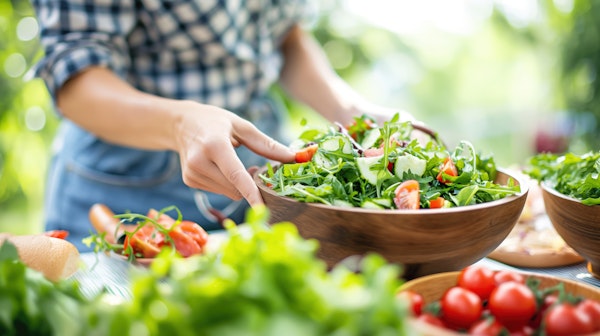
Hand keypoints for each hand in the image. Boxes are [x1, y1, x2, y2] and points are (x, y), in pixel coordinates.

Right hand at [173, 101, 295, 205]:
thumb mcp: (242, 126)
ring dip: (238, 185)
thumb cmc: (216, 122)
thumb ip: (268, 145)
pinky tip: (220, 168)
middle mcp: (199, 162)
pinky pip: (220, 192)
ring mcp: (192, 174)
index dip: (252, 194)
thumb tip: (296, 158)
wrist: (181, 123)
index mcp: (214, 145)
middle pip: (236, 188)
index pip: (236, 175)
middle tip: (254, 167)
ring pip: (229, 193)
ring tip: (233, 164)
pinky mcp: (189, 181)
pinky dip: (226, 184)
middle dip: (251, 184)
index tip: (263, 210)